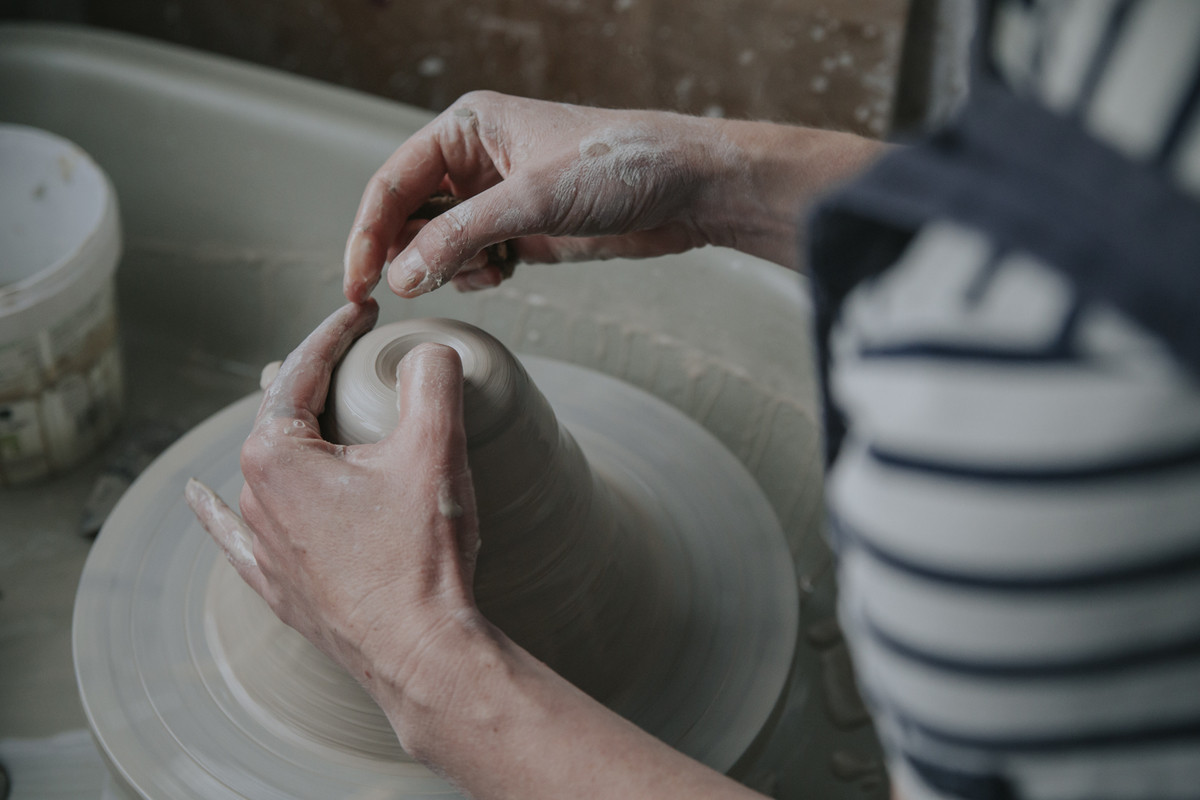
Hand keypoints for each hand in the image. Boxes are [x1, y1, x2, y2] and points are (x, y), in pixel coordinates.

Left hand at [185, 302, 483, 697]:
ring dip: (295, 433)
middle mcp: (254, 495)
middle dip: (319, 379)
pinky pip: (236, 535)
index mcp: (276, 454)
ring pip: (266, 467)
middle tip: (361, 359)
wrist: (418, 651)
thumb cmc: (421, 555)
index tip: (365, 311)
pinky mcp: (277, 583)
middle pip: (282, 414)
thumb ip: (431, 379)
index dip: (337, 331)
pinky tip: (200, 499)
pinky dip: (220, 511)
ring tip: (315, 407)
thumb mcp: (436, 449)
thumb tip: (427, 352)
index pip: (304, 369)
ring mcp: (261, 544)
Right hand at [343, 91, 742, 299]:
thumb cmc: (621, 165)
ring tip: (488, 270)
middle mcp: (477, 160)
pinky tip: (505, 272)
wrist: (689, 188)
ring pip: (440, 243)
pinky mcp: (525, 230)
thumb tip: (402, 275)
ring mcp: (500, 198)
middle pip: (410, 216)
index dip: (368, 234)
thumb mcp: (533, 199)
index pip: (393, 184)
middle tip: (415, 289)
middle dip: (411, 255)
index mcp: (467, 130)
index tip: (357, 283)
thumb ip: (461, 236)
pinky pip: (475, 259)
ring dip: (449, 268)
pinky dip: (479, 274)